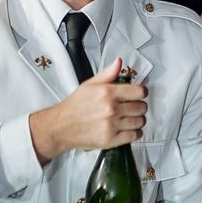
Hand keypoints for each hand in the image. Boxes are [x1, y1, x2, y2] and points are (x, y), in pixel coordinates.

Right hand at [30, 58, 147, 162]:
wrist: (60, 126)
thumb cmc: (74, 106)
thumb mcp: (90, 85)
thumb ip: (108, 73)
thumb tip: (119, 63)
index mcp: (108, 92)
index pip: (139, 91)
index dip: (142, 92)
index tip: (140, 94)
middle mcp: (111, 108)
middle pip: (141, 107)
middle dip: (139, 106)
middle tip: (133, 107)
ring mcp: (111, 125)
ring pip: (140, 122)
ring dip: (138, 120)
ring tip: (131, 118)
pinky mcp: (110, 139)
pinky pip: (134, 136)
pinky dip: (135, 133)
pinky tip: (129, 129)